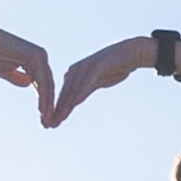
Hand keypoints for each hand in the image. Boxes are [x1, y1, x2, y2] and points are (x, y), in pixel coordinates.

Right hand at [0, 7, 56, 120]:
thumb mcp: (4, 71)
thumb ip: (17, 77)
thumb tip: (29, 85)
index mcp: (33, 61)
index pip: (42, 86)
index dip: (43, 103)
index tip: (43, 120)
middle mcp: (40, 58)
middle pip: (48, 86)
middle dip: (50, 107)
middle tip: (50, 125)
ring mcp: (40, 56)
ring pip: (48, 85)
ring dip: (49, 105)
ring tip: (48, 122)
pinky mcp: (37, 56)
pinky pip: (43, 81)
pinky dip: (44, 96)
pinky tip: (43, 111)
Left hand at [45, 36, 165, 127]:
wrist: (130, 54)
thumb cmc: (114, 68)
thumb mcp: (96, 82)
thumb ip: (85, 89)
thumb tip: (74, 100)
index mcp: (73, 74)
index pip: (63, 96)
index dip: (57, 111)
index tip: (51, 125)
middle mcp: (75, 70)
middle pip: (64, 95)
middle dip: (57, 112)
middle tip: (50, 126)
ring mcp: (85, 68)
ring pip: (73, 90)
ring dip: (66, 106)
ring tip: (60, 118)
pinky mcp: (96, 66)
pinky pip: (87, 82)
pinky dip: (81, 93)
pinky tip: (74, 103)